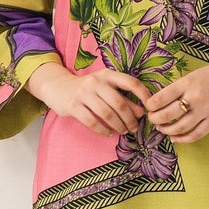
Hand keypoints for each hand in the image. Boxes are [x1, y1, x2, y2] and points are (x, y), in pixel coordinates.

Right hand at [28, 59, 145, 135]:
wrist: (58, 87)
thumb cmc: (87, 89)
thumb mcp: (105, 89)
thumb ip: (124, 99)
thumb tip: (141, 112)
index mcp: (107, 75)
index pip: (130, 82)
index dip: (143, 94)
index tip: (150, 107)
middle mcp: (95, 82)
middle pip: (119, 102)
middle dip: (129, 118)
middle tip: (134, 128)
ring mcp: (83, 93)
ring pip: (106, 113)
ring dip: (118, 126)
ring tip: (123, 131)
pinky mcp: (73, 106)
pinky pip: (92, 121)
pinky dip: (103, 130)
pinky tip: (109, 133)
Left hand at [143, 53, 208, 143]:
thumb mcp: (193, 75)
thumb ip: (178, 88)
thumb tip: (159, 101)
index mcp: (188, 83)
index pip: (161, 97)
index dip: (150, 105)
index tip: (148, 107)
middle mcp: (196, 97)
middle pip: (168, 114)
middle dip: (156, 119)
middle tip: (152, 119)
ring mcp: (206, 110)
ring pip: (180, 127)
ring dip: (167, 130)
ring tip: (162, 128)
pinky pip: (196, 134)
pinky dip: (183, 139)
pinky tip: (176, 138)